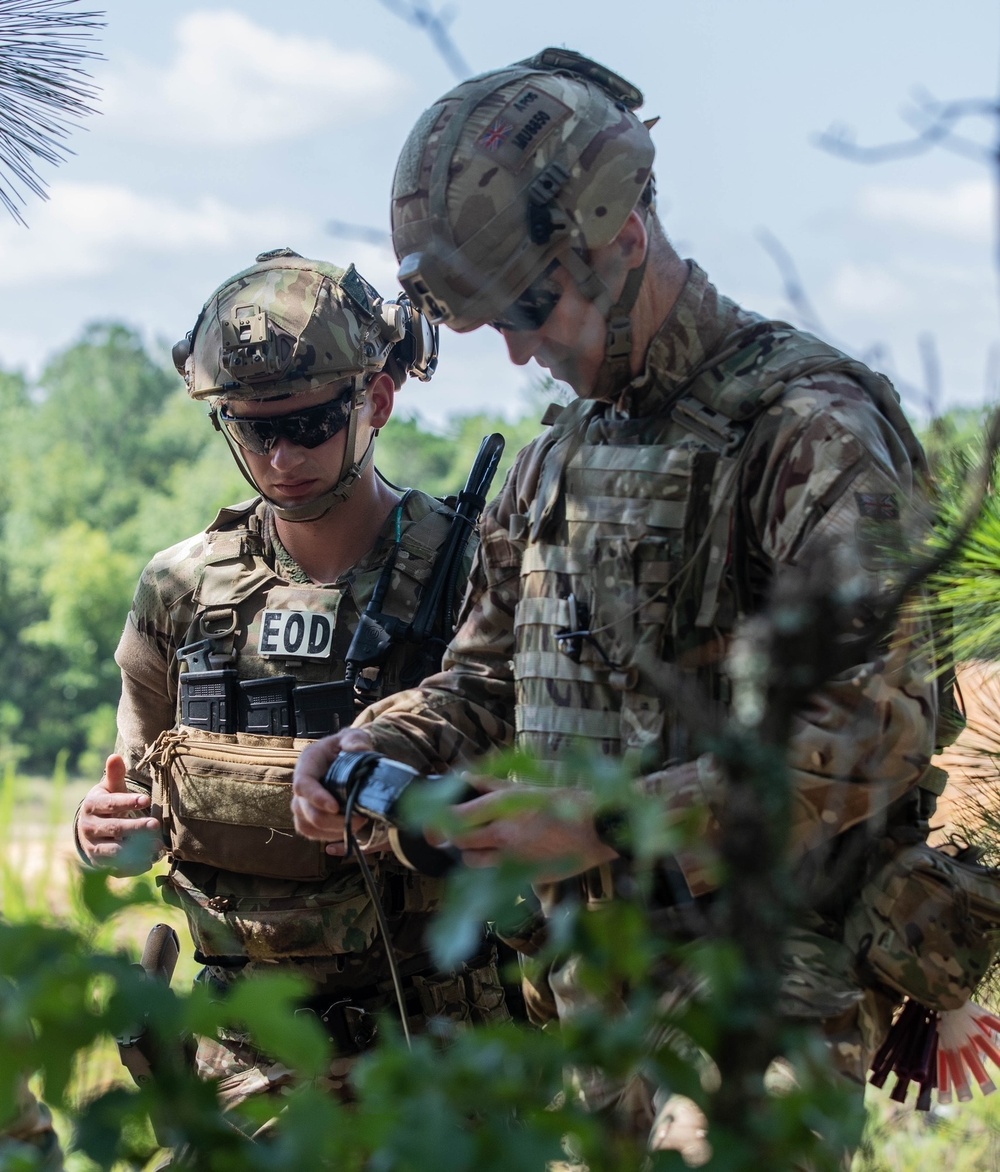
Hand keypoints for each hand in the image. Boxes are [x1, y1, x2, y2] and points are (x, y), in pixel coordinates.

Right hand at [76, 754, 160, 872]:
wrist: (90, 829)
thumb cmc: (107, 804)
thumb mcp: (110, 789)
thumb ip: (115, 775)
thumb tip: (115, 756)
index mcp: (92, 805)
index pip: (110, 803)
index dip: (127, 802)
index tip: (146, 800)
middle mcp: (89, 827)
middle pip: (114, 828)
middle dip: (135, 827)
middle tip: (155, 825)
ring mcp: (93, 846)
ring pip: (114, 850)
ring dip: (136, 849)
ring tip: (157, 846)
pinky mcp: (99, 862)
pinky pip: (115, 867)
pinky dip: (132, 866)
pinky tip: (149, 861)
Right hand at [292, 729, 381, 854]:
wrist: (348, 756)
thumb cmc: (349, 746)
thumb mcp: (354, 736)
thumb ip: (356, 740)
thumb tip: (359, 750)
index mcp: (308, 762)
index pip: (303, 784)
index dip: (316, 798)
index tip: (335, 807)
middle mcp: (300, 784)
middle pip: (305, 810)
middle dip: (331, 820)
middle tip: (359, 819)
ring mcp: (302, 802)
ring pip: (307, 825)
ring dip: (332, 831)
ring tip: (356, 824)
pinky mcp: (308, 816)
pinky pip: (311, 833)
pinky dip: (329, 836)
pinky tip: (348, 830)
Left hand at [444, 780, 618, 881]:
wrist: (596, 829)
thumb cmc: (564, 802)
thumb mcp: (526, 788)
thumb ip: (491, 785)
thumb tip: (464, 777)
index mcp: (501, 807)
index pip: (454, 818)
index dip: (438, 822)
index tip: (433, 822)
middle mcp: (502, 834)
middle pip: (459, 841)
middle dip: (453, 838)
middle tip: (453, 833)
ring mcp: (512, 859)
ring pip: (472, 862)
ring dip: (471, 853)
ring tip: (482, 844)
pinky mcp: (523, 877)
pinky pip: (495, 875)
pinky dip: (492, 867)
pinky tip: (503, 857)